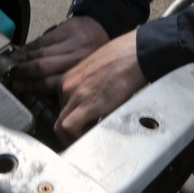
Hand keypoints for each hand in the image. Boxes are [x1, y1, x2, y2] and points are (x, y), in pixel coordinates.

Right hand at [10, 16, 109, 94]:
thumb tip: (46, 96)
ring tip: (11, 64)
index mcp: (82, 72)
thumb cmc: (96, 54)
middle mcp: (76, 56)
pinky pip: (42, 39)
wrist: (105, 28)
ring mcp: (70, 41)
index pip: (49, 83)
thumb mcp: (88, 73)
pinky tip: (20, 51)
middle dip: (23, 73)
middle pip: (42, 68)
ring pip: (39, 52)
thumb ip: (70, 82)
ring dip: (22, 59)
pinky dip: (29, 46)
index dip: (30, 87)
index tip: (18, 88)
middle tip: (11, 77)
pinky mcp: (65, 28)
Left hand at [54, 30, 145, 145]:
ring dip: (71, 136)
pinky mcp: (87, 104)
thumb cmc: (122, 58)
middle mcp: (67, 85)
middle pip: (59, 115)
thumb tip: (92, 99)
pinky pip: (68, 128)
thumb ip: (87, 84)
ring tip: (86, 139)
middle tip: (85, 132)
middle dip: (72, 127)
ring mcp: (75, 95)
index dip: (70, 116)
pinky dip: (75, 137)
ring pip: (59, 125)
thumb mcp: (95, 69)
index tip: (79, 122)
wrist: (134, 54)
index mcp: (69, 77)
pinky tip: (88, 137)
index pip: (59, 103)